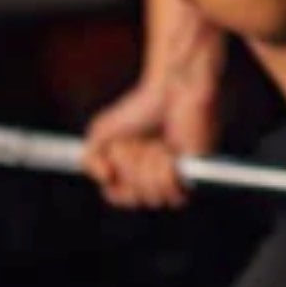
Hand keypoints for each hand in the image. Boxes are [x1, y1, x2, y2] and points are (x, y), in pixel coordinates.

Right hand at [81, 79, 216, 209]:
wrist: (173, 89)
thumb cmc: (140, 108)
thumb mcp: (102, 131)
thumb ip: (90, 160)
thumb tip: (106, 179)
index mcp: (136, 175)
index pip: (119, 197)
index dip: (115, 175)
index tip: (116, 154)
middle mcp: (157, 180)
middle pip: (136, 198)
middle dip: (131, 166)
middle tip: (140, 143)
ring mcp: (178, 180)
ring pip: (153, 196)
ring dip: (147, 166)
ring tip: (156, 145)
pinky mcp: (195, 174)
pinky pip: (173, 189)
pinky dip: (164, 170)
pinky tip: (169, 151)